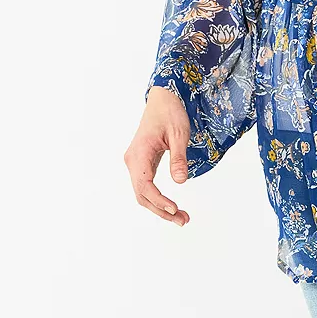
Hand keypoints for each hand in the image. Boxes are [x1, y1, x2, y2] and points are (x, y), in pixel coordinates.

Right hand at [123, 86, 191, 226]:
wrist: (163, 97)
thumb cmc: (171, 112)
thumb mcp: (179, 133)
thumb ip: (178, 158)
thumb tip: (180, 182)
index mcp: (138, 154)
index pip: (145, 186)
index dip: (159, 201)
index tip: (175, 209)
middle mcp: (133, 161)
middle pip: (142, 195)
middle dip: (161, 210)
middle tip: (183, 220)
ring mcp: (136, 162)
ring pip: (143, 193)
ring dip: (160, 207)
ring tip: (182, 217)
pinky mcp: (142, 162)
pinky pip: (147, 185)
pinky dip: (158, 198)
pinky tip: (172, 205)